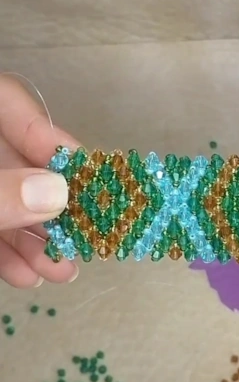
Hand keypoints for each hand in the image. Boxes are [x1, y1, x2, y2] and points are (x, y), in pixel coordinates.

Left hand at [0, 75, 79, 287]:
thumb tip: (61, 193)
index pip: (11, 105)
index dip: (52, 136)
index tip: (89, 174)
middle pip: (20, 164)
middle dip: (55, 206)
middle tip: (89, 234)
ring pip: (7, 202)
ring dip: (37, 240)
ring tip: (63, 271)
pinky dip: (6, 252)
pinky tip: (26, 276)